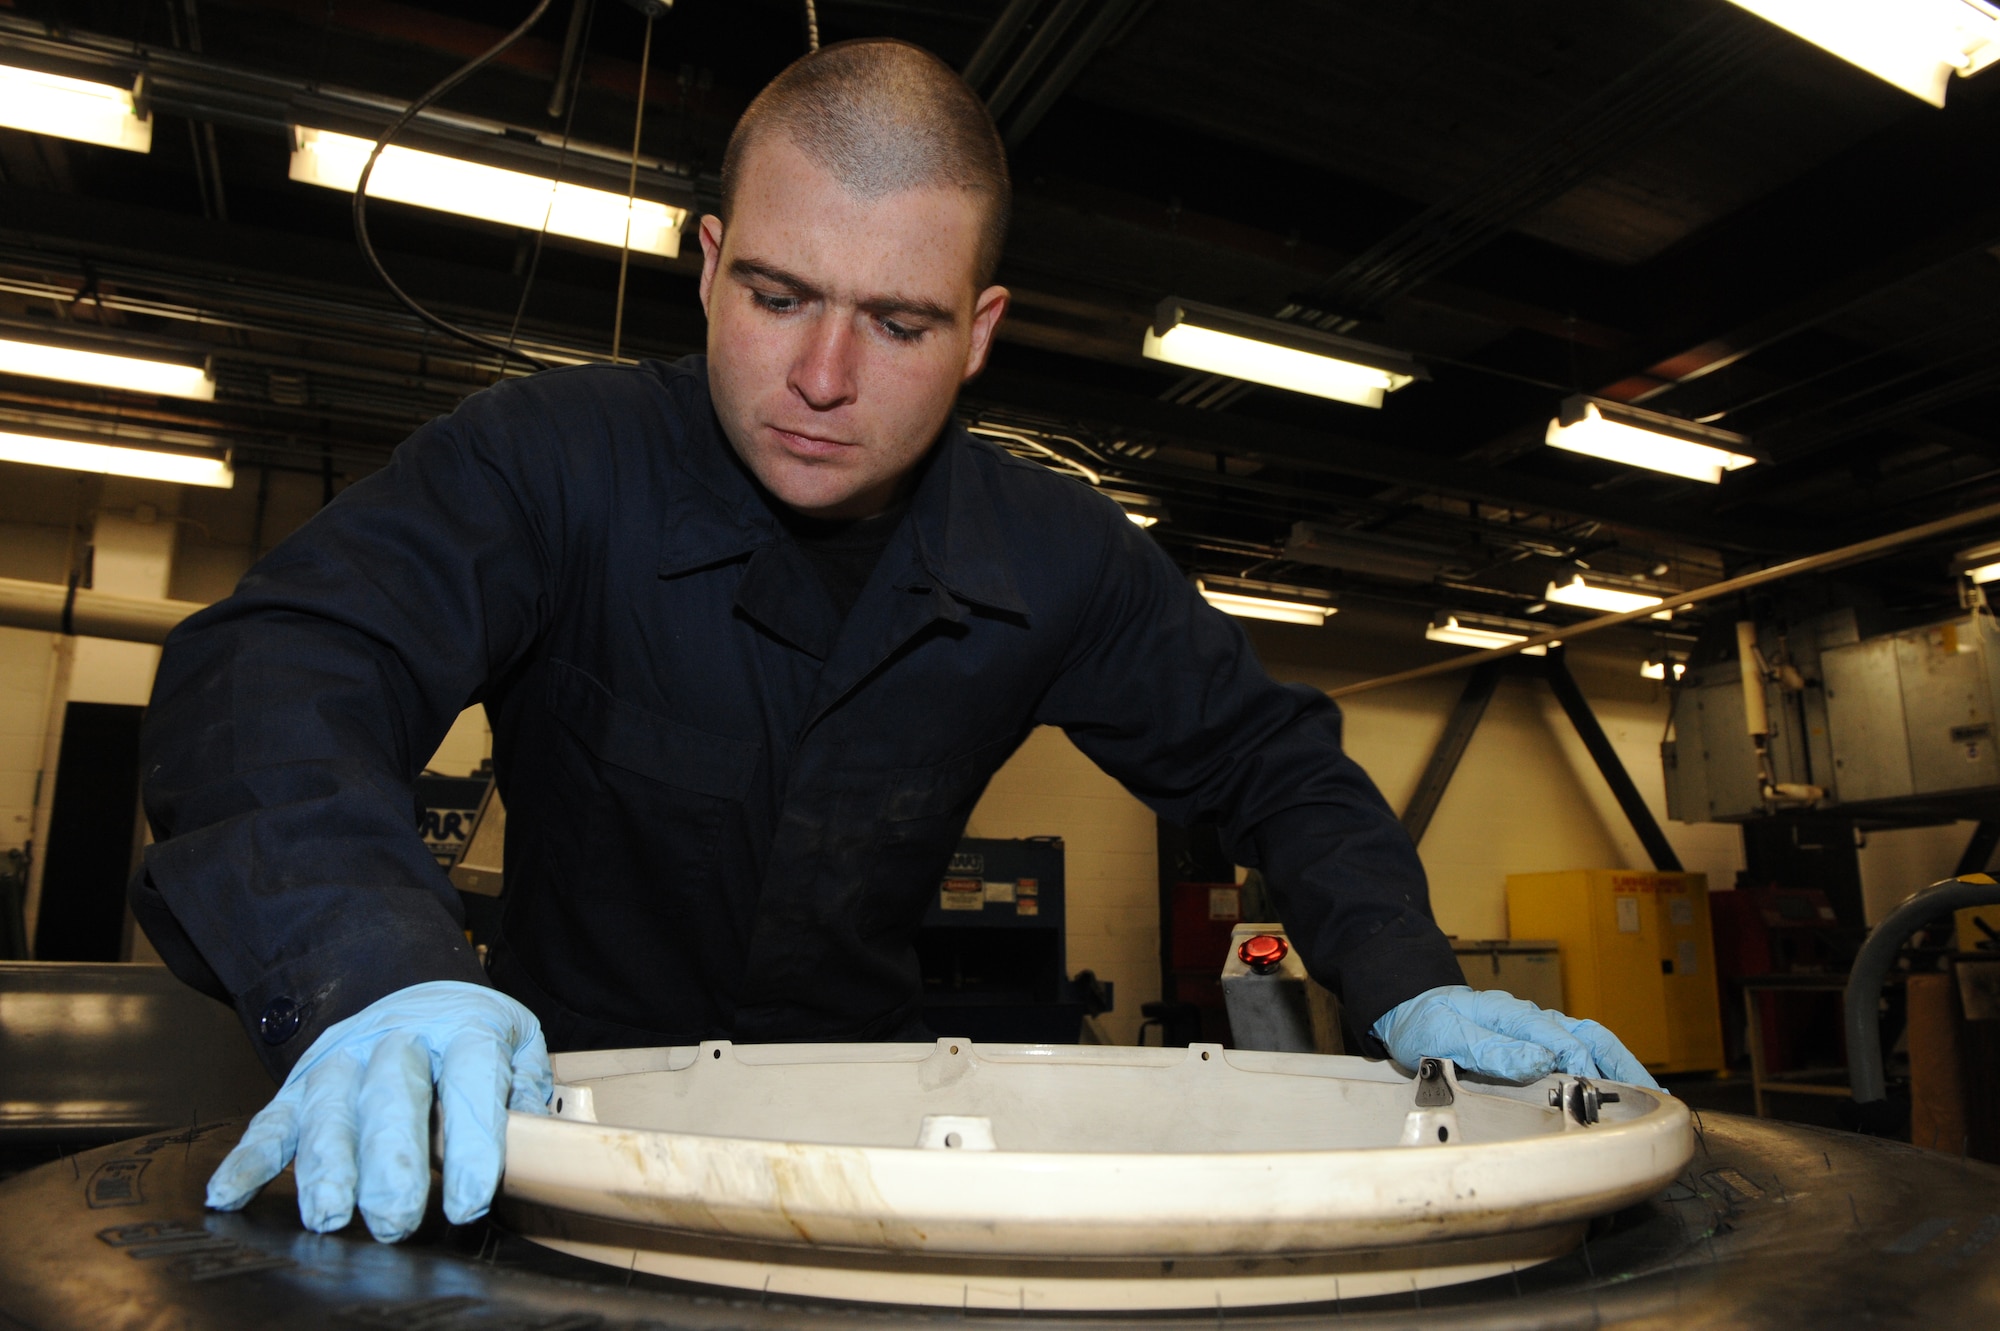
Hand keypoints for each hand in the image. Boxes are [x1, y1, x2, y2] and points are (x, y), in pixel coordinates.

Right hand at [206, 980, 551, 1240]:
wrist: (409, 986)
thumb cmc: (469, 1033)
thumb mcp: (517, 1040)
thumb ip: (528, 1086)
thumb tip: (532, 1136)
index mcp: (462, 1029)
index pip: (469, 1082)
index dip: (472, 1144)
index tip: (469, 1201)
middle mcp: (397, 1040)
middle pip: (390, 1097)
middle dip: (391, 1162)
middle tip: (398, 1218)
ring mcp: (341, 1060)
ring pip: (328, 1111)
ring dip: (325, 1166)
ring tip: (330, 1215)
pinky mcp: (300, 1084)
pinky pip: (269, 1120)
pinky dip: (245, 1158)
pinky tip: (228, 1194)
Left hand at [1370, 985, 1661, 1089]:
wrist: (1408, 1007)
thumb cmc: (1425, 1024)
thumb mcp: (1446, 1037)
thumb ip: (1491, 1049)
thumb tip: (1543, 1059)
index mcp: (1514, 1017)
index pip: (1562, 1041)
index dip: (1584, 1069)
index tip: (1600, 1098)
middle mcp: (1533, 1020)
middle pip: (1591, 1036)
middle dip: (1624, 1065)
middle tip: (1655, 1099)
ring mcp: (1537, 1028)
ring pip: (1591, 1040)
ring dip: (1622, 1065)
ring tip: (1651, 1097)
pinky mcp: (1535, 1040)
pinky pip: (1580, 1046)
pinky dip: (1605, 1064)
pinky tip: (1618, 1086)